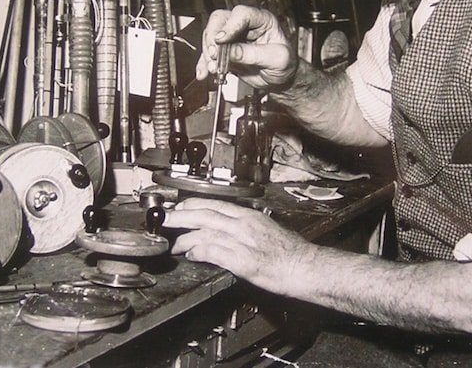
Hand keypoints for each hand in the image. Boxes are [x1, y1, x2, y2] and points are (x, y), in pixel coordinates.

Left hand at [164, 197, 313, 295]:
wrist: (306, 267)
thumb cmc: (290, 252)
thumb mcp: (267, 229)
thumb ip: (246, 226)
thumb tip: (227, 227)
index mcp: (249, 215)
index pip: (214, 204)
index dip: (192, 205)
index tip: (178, 207)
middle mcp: (244, 224)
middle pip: (205, 214)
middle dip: (181, 216)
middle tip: (165, 219)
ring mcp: (243, 241)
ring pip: (205, 231)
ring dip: (185, 236)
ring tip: (173, 243)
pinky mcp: (243, 260)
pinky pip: (214, 251)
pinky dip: (198, 252)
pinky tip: (190, 255)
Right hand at [195, 6, 297, 90]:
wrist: (281, 79)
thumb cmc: (285, 64)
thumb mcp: (277, 59)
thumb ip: (254, 54)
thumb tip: (231, 52)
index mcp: (262, 20)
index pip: (242, 14)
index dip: (230, 25)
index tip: (222, 39)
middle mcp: (245, 25)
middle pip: (220, 20)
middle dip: (213, 38)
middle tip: (214, 54)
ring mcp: (232, 38)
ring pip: (211, 36)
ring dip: (208, 53)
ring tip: (213, 68)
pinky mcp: (225, 51)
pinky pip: (209, 54)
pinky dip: (203, 63)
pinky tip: (203, 72)